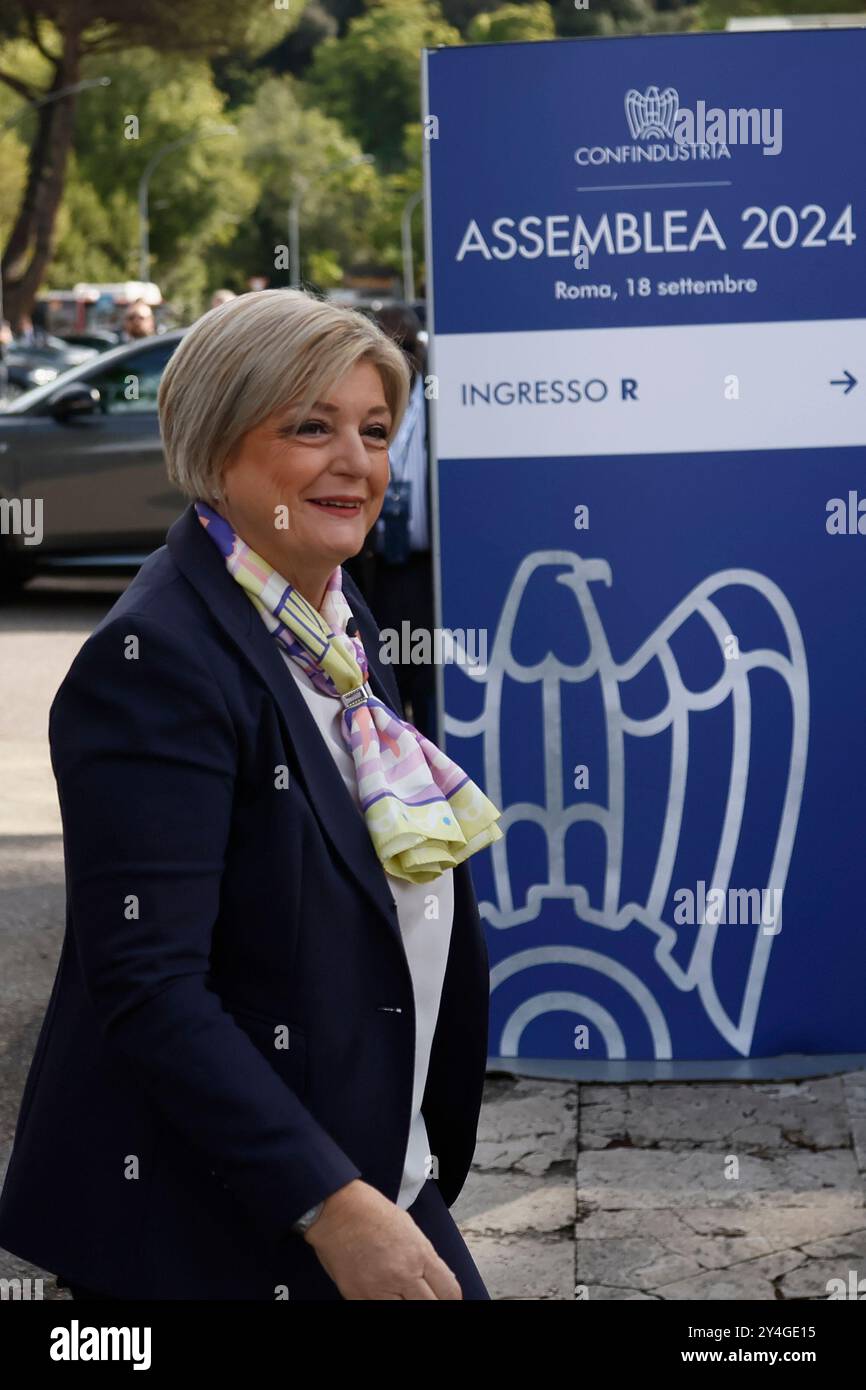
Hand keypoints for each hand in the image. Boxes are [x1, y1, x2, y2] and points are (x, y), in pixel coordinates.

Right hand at [303, 1179, 462, 1299]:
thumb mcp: (409, 1229)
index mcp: (420, 1253)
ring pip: (406, 1313)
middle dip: (432, 1303)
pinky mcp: (358, 1297)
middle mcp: (403, 1274)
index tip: (448, 1300)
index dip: (452, 1299)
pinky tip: (385, 1296)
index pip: (450, 1291)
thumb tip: (437, 1281)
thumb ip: (424, 1257)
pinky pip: (379, 1311)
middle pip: (431, 1307)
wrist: (336, 1209)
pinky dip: (385, 1305)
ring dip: (408, 1305)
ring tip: (404, 1296)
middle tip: (426, 1299)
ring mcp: (380, 1289)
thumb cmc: (372, 1212)